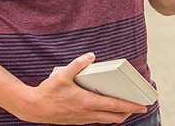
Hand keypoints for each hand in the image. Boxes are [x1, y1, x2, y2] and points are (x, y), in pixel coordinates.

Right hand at [16, 53, 146, 124]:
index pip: (114, 106)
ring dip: (116, 115)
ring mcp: (82, 119)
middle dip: (127, 113)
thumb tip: (90, 56)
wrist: (33, 108)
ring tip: (124, 107)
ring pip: (105, 121)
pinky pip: (96, 120)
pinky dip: (105, 116)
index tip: (142, 106)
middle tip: (136, 106)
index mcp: (86, 102)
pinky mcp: (77, 121)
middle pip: (114, 118)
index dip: (130, 107)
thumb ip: (78, 64)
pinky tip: (104, 107)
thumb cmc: (47, 92)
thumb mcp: (62, 75)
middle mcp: (87, 114)